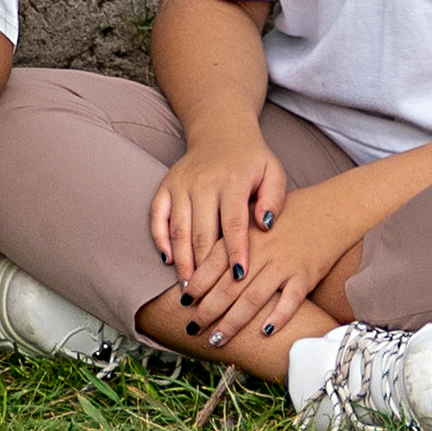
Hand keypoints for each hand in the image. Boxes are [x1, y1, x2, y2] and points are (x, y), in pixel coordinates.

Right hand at [149, 124, 285, 315]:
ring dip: (183, 262)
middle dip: (205, 269)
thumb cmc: (251, 160)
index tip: (239, 279)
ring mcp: (181, 184)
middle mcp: (203, 182)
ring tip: (188, 291)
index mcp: (232, 181)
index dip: (236, 253)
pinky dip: (160, 239)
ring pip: (179, 230)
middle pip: (202, 233)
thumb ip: (274, 198)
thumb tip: (265, 225)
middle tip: (209, 299)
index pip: (234, 223)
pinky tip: (168, 261)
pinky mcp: (166, 186)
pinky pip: (157, 216)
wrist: (221, 131)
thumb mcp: (273, 172)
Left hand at [180, 174, 365, 351]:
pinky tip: (264, 332)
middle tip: (192, 328)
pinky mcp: (305, 276)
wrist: (330, 209)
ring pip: (252, 299)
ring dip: (232, 322)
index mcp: (245, 235)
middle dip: (207, 310)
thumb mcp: (255, 219)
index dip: (196, 285)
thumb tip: (201, 262)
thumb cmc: (288, 216)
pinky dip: (277, 317)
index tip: (182, 303)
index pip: (213, 264)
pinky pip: (289, 301)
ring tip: (216, 339)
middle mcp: (261, 251)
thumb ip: (232, 239)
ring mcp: (283, 264)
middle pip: (228, 287)